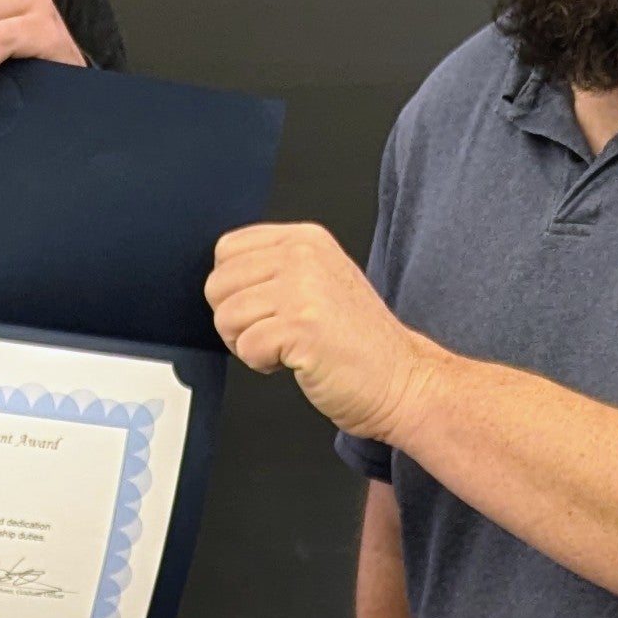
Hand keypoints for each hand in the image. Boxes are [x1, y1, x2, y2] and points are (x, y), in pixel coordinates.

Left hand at [206, 223, 437, 446]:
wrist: (399, 378)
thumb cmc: (357, 341)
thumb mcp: (318, 280)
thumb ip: (274, 269)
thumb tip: (224, 278)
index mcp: (305, 239)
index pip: (227, 250)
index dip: (233, 289)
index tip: (262, 308)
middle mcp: (302, 255)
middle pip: (218, 285)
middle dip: (234, 320)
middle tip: (272, 333)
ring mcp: (302, 288)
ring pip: (226, 316)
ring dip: (247, 343)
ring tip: (285, 347)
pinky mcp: (301, 326)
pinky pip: (246, 347)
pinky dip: (262, 364)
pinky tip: (295, 360)